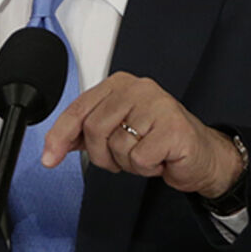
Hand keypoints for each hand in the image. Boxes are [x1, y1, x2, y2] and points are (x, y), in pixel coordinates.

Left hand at [41, 72, 242, 197]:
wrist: (201, 155)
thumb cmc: (157, 141)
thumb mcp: (115, 132)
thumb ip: (85, 133)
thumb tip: (53, 147)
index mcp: (120, 84)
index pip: (79, 108)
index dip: (60, 136)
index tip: (50, 157)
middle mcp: (138, 88)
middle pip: (94, 129)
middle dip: (103, 155)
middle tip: (124, 157)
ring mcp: (158, 105)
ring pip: (117, 146)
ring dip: (128, 163)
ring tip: (147, 153)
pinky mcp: (173, 127)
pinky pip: (139, 158)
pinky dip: (147, 167)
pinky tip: (160, 158)